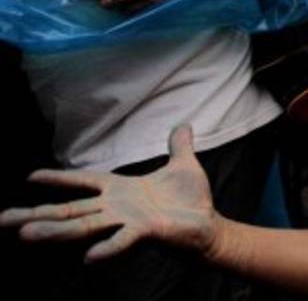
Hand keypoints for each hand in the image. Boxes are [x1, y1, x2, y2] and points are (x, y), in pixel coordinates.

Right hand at [0, 125, 217, 261]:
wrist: (209, 226)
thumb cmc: (191, 201)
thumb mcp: (183, 167)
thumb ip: (178, 147)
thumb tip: (183, 125)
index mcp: (121, 190)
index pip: (83, 182)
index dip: (58, 179)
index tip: (29, 176)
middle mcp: (117, 208)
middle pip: (69, 210)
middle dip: (35, 214)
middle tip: (2, 219)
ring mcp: (128, 221)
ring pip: (84, 226)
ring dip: (55, 231)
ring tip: (25, 235)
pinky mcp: (145, 232)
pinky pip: (122, 241)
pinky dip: (107, 249)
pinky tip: (88, 258)